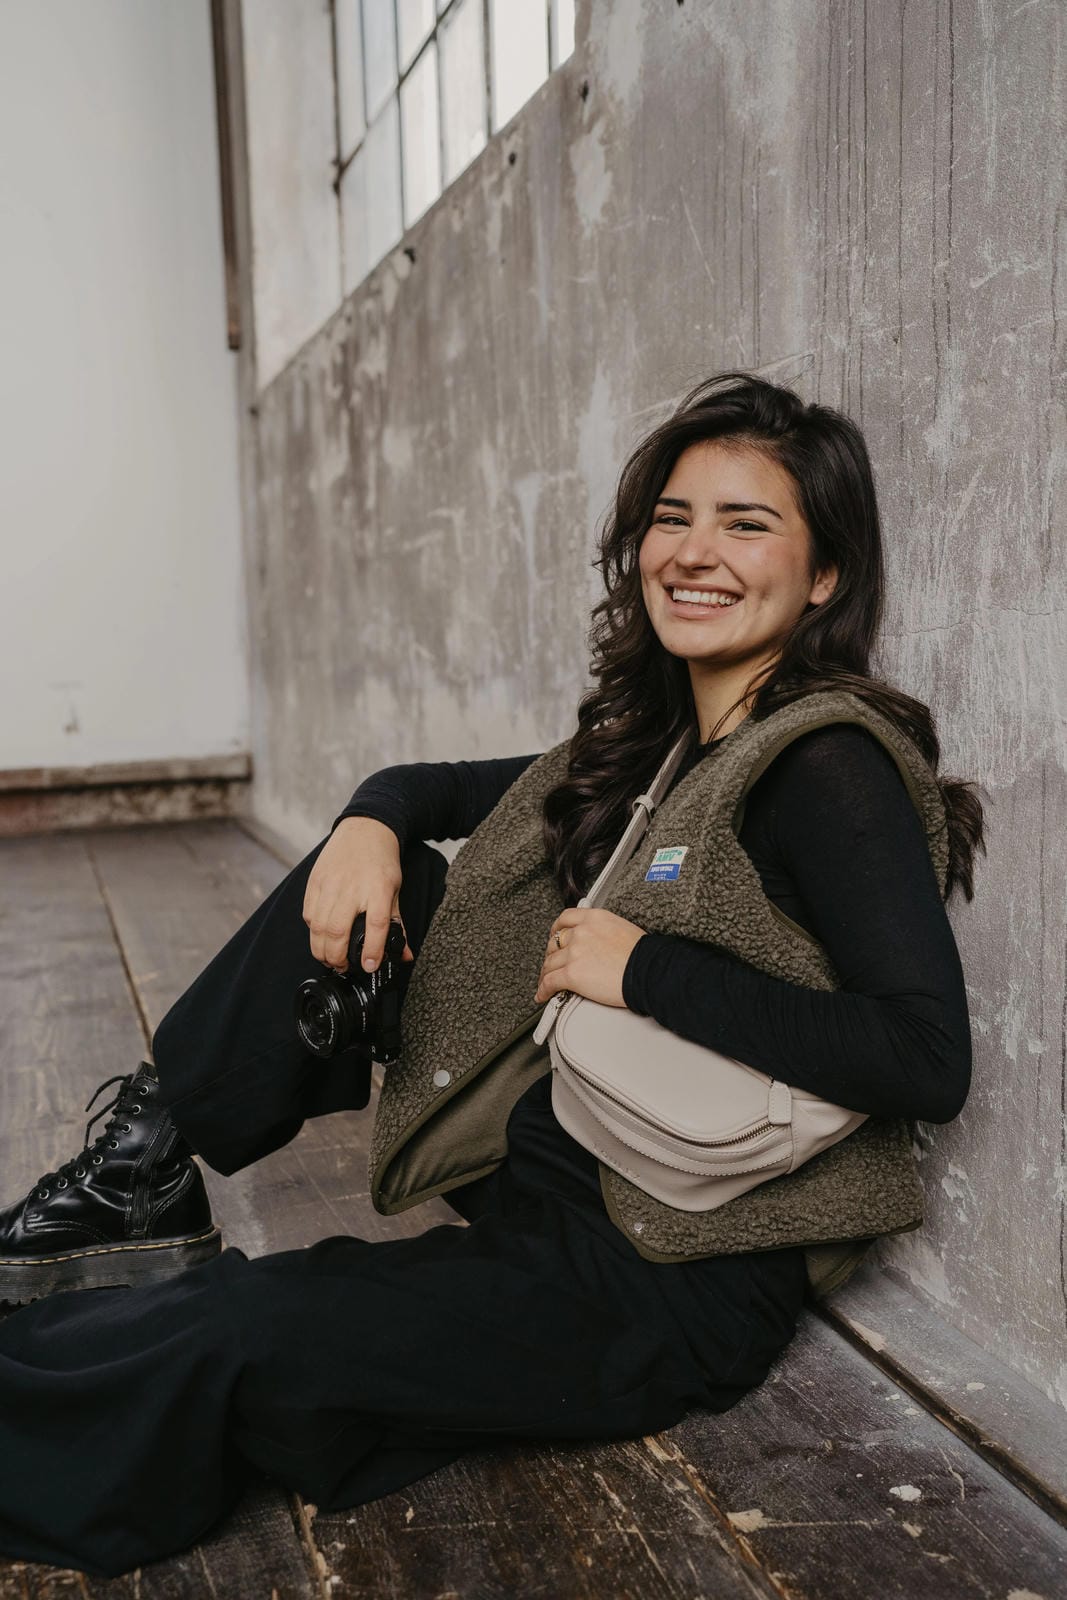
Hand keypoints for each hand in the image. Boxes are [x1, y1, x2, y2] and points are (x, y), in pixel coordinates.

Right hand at [303, 817, 414, 974]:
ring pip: (318, 927)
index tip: (369, 966)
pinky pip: (309, 914)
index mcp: (378, 889)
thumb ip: (398, 924)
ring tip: (330, 959)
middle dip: (337, 957)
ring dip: (321, 949)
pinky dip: (313, 931)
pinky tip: (321, 936)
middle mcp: (352, 887)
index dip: (372, 950)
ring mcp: (330, 884)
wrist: (365, 828)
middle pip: (337, 931)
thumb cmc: (381, 862)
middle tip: (342, 967)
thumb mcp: (395, 891)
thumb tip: (404, 955)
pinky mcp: (315, 881)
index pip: (376, 925)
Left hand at [534, 907, 646, 1008]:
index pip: (565, 918)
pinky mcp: (571, 974)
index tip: (554, 936)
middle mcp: (581, 932)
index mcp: (594, 918)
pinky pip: (550, 982)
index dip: (556, 930)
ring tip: (546, 983)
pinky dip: (543, 990)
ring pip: (549, 964)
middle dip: (552, 955)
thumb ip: (603, 931)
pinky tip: (543, 995)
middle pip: (555, 943)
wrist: (649, 971)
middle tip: (552, 964)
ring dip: (546, 974)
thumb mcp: (622, 929)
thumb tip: (598, 941)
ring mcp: (574, 953)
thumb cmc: (644, 955)